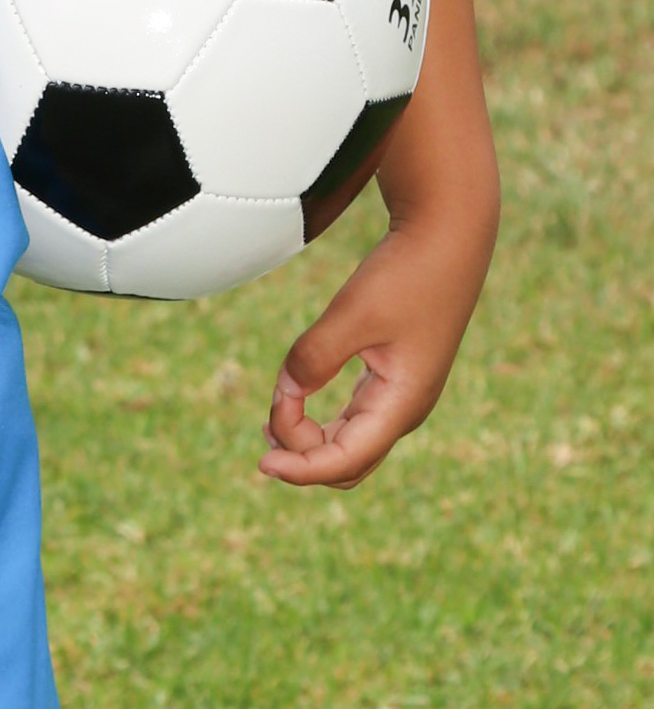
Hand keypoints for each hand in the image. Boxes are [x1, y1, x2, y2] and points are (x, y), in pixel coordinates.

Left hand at [259, 215, 483, 487]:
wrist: (446, 238)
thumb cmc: (406, 274)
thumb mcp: (354, 312)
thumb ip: (315, 356)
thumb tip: (284, 395)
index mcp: (402, 405)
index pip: (346, 460)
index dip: (302, 469)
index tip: (263, 462)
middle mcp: (404, 409)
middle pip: (349, 463)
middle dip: (304, 459)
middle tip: (262, 438)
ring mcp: (400, 396)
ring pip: (351, 443)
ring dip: (310, 443)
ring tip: (268, 428)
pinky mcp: (392, 377)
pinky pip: (354, 419)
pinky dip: (322, 422)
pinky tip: (293, 403)